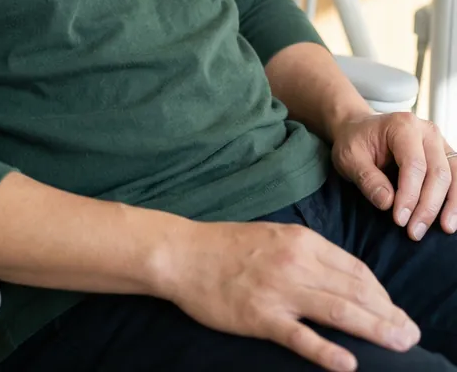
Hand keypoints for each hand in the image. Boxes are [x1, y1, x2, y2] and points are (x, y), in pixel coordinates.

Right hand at [158, 219, 418, 371]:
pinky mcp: (260, 316)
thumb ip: (308, 254)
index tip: (396, 312)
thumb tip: (344, 278)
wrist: (183, 253)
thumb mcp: (275, 237)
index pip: (356, 270)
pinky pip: (300, 337)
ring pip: (338, 312)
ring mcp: (279, 290)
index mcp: (301, 242)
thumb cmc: (228, 246)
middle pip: (355, 292)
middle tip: (412, 336)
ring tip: (399, 346)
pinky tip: (347, 364)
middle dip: (389, 315)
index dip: (382, 295)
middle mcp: (295, 262)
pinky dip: (326, 351)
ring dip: (374, 330)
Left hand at [332, 111, 456, 238]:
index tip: (399, 220)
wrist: (359, 129)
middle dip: (428, 206)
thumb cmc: (354, 142)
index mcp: (402, 126)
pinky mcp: (444, 155)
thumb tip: (388, 203)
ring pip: (453, 175)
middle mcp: (426, 131)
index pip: (414, 164)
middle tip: (414, 232)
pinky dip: (456, 198)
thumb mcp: (349, 158)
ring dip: (451, 205)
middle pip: (438, 172)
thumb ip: (367, 179)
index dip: (409, 195)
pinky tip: (451, 217)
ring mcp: (439, 142)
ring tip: (444, 228)